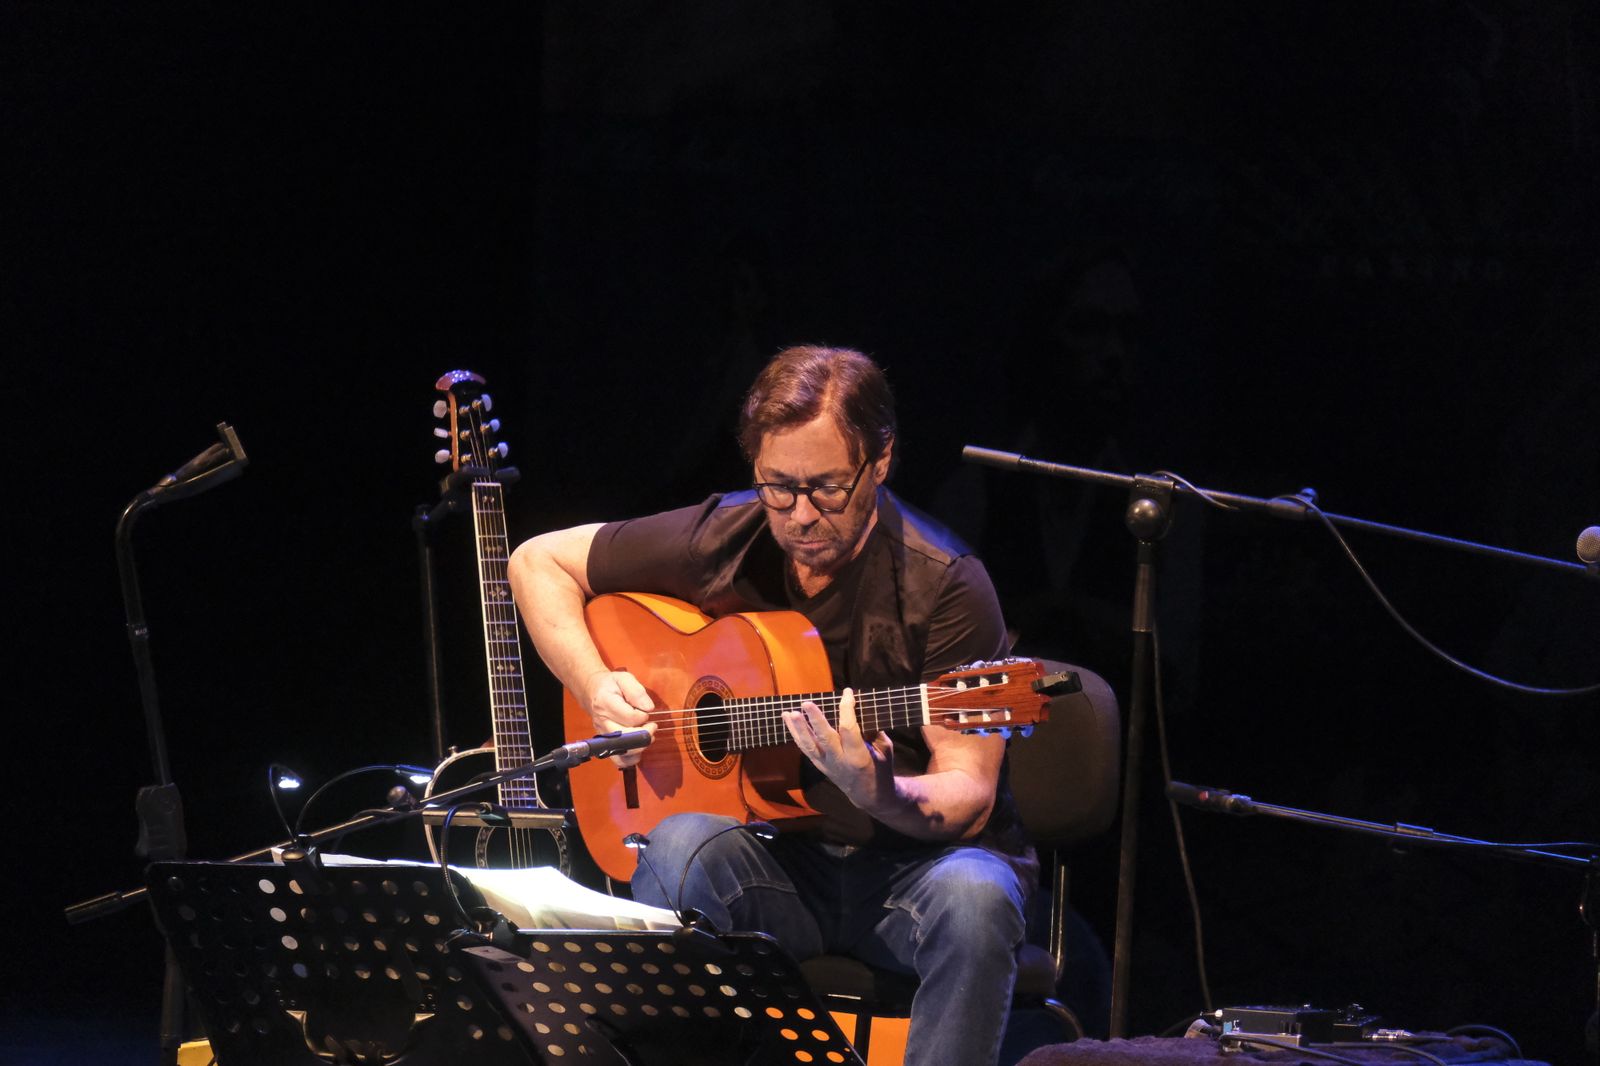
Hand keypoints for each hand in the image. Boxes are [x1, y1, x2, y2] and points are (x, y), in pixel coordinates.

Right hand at [585, 668, 656, 766]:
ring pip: (622, 751)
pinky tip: (639, 750)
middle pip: (625, 738)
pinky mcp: (605, 743)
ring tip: (648, 737)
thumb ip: (637, 692)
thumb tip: (648, 708)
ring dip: (640, 747)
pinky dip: (631, 759)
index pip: (629, 717)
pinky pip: (617, 759)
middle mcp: (602, 721)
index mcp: (606, 703)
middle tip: (653, 726)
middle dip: (644, 734)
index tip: (647, 711)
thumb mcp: (625, 679)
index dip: (643, 716)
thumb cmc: (611, 685)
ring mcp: (602, 734)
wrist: (592, 692)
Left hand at [782, 688, 894, 809]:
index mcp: (859, 757)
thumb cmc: (880, 769)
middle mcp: (840, 761)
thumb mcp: (885, 750)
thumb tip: (860, 710)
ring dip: (798, 729)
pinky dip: (796, 734)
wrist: (869, 795)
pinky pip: (806, 750)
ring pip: (810, 746)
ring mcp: (827, 765)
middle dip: (815, 720)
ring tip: (788, 712)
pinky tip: (789, 720)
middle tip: (806, 703)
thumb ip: (873, 732)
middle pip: (825, 739)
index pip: (850, 730)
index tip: (847, 692)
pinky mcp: (820, 766)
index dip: (847, 709)